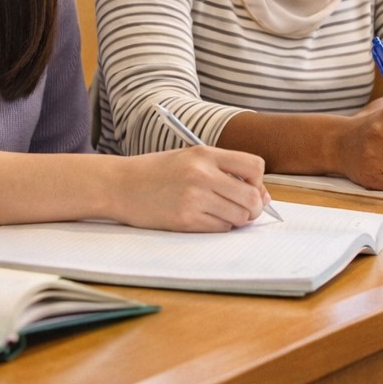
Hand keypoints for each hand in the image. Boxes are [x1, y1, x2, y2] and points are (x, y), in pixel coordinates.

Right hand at [112, 146, 267, 231]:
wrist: (119, 185)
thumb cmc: (156, 172)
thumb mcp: (189, 159)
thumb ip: (223, 171)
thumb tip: (263, 197)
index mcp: (204, 154)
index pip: (254, 166)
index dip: (258, 181)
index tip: (249, 187)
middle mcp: (202, 174)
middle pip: (252, 197)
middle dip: (253, 207)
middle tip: (242, 209)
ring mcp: (193, 198)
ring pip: (239, 217)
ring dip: (236, 220)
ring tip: (219, 213)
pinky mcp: (185, 220)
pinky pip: (220, 229)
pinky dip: (218, 227)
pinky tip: (203, 219)